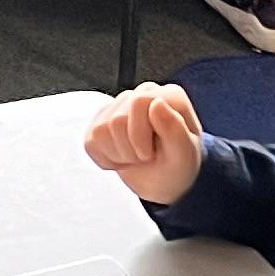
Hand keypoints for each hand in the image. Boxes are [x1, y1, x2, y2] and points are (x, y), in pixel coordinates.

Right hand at [83, 82, 206, 203]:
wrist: (165, 181)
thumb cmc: (178, 166)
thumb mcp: (184, 154)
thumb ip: (174, 128)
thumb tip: (156, 102)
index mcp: (169, 96)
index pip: (138, 102)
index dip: (139, 135)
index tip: (152, 153)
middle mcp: (144, 93)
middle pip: (117, 120)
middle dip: (130, 150)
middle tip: (146, 158)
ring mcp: (121, 106)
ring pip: (101, 130)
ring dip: (119, 155)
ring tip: (136, 157)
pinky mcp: (102, 121)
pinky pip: (90, 141)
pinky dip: (106, 159)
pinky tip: (123, 158)